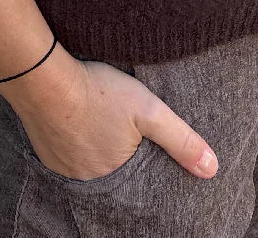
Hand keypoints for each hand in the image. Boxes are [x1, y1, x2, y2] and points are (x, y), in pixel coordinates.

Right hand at [0, 47, 217, 181]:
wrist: (45, 78)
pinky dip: (73, 139)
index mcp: (115, 175)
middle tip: (116, 124)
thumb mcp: (148, 110)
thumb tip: (212, 169)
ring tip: (99, 120)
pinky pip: (65, 153)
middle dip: (116, 149)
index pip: (136, 176)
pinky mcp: (44, 151)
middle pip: (111, 167)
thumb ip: (180, 139)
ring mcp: (62, 167)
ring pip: (87, 160)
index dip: (138, 157)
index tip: (136, 139)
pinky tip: (76, 120)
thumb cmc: (98, 92)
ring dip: (94, 144)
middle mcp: (87, 179)